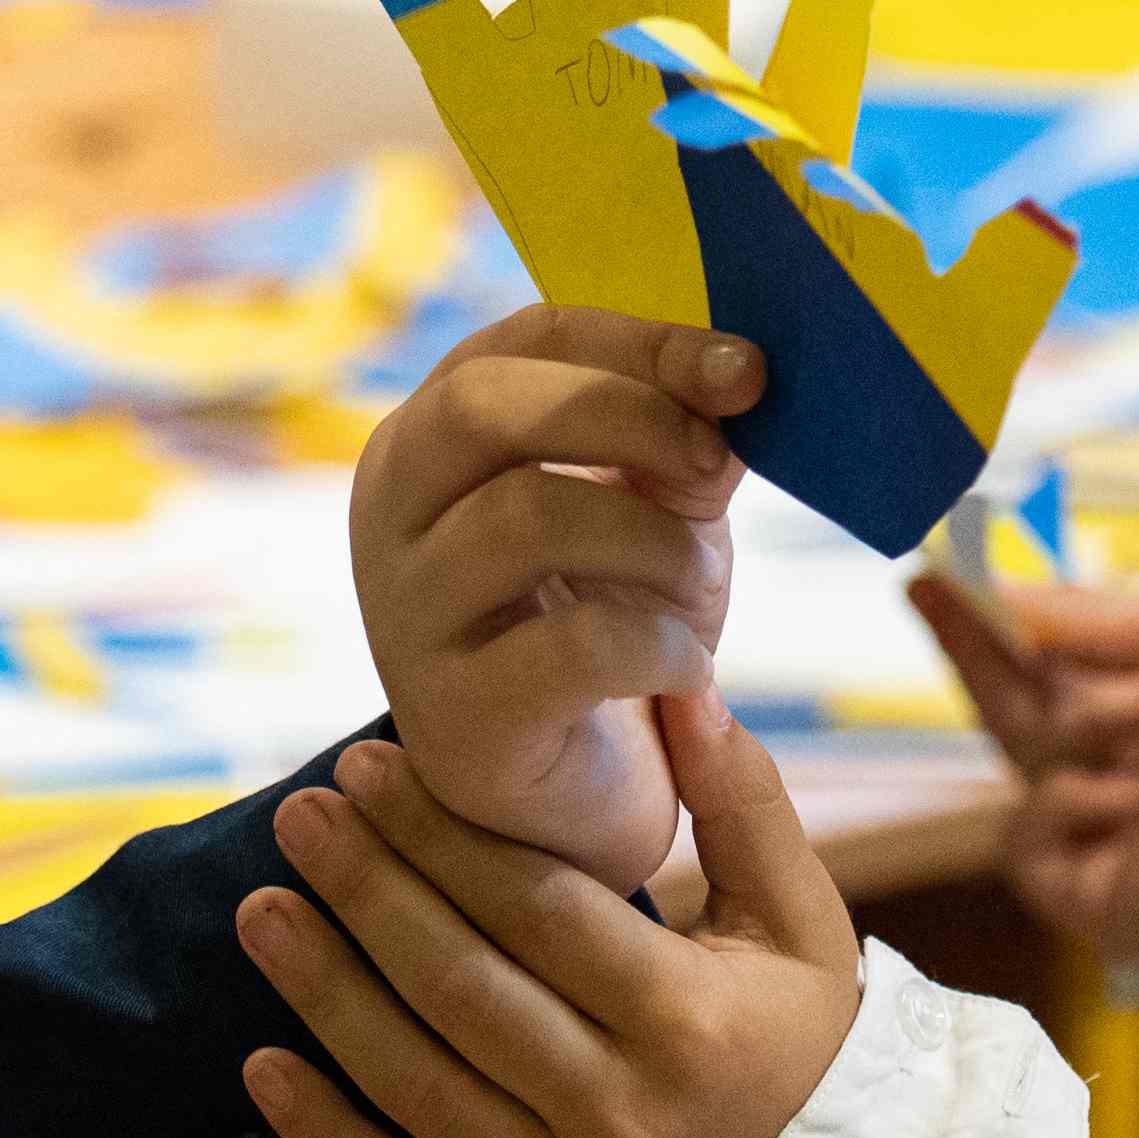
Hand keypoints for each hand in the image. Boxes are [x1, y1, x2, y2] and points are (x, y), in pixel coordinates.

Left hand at [239, 702, 859, 1137]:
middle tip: (301, 817)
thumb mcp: (801, 923)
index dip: (443, 834)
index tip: (371, 766)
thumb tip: (683, 682)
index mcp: (689, 1020)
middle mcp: (621, 1114)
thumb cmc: (807, 1048)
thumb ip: (742, 802)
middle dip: (368, 892)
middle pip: (462, 990)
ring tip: (261, 909)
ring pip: (418, 1087)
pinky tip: (262, 1065)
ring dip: (326, 993)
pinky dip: (327, 1137)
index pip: (539, 911)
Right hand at [355, 305, 766, 888]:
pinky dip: (661, 645)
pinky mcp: (451, 716)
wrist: (577, 800)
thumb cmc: (609, 625)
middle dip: (630, 417)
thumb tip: (739, 374)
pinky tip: (687, 668)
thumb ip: (678, 439)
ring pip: (527, 514)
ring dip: (657, 543)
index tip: (748, 372)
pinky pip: (573, 645)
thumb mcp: (651, 510)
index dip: (644, 341)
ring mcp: (404, 615)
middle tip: (716, 470)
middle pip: (482, 404)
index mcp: (432, 437)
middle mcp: (389, 513)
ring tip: (699, 589)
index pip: (524, 337)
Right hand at [912, 582, 1138, 967]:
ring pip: (1030, 763)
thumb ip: (1065, 615)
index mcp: (1136, 724)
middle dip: (976, 654)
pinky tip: (1136, 798)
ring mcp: (1100, 843)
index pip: (1036, 679)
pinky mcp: (1091, 901)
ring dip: (1097, 723)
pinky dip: (1074, 803)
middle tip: (927, 585)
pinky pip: (1026, 839)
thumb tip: (978, 586)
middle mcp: (1113, 782)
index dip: (980, 635)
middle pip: (1013, 718)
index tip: (928, 583)